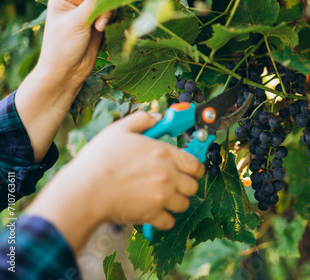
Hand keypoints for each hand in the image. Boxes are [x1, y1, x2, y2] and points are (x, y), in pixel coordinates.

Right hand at [26, 111, 204, 252]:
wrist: (85, 190)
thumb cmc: (99, 160)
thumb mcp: (119, 130)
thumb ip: (142, 120)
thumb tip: (157, 116)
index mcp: (164, 154)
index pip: (196, 164)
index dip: (194, 168)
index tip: (189, 170)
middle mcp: (169, 176)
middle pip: (193, 186)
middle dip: (186, 186)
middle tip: (175, 184)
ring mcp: (162, 197)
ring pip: (184, 204)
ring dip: (176, 202)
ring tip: (163, 198)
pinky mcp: (152, 215)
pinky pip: (169, 222)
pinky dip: (164, 220)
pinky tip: (155, 213)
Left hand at [37, 0, 114, 84]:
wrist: (65, 72)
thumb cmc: (63, 46)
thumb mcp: (77, 22)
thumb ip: (94, 3)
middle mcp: (76, 2)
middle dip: (106, 1)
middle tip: (105, 16)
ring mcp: (87, 14)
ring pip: (107, 3)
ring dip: (108, 13)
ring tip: (100, 27)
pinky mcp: (97, 25)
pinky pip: (110, 16)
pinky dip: (111, 20)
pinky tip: (103, 30)